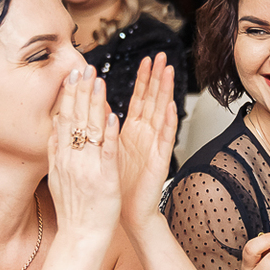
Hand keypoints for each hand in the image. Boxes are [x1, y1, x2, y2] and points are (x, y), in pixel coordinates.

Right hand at [45, 64, 121, 250]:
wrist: (81, 236)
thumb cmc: (74, 209)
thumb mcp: (57, 178)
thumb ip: (55, 154)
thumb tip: (53, 132)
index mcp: (62, 157)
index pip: (64, 120)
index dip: (69, 97)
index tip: (72, 76)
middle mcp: (71, 159)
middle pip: (74, 119)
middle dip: (80, 92)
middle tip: (84, 68)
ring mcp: (87, 168)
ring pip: (89, 130)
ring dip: (94, 104)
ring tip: (98, 82)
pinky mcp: (104, 178)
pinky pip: (106, 152)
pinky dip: (108, 134)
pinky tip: (112, 116)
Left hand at [116, 54, 179, 230]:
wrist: (124, 212)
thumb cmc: (116, 185)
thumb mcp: (105, 150)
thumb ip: (104, 127)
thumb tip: (97, 105)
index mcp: (132, 132)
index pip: (139, 99)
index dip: (144, 79)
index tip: (146, 59)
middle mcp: (145, 136)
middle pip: (153, 101)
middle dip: (157, 78)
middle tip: (161, 56)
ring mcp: (154, 147)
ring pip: (161, 114)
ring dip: (166, 93)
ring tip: (169, 72)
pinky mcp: (159, 160)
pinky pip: (165, 139)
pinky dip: (169, 123)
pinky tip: (172, 107)